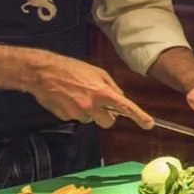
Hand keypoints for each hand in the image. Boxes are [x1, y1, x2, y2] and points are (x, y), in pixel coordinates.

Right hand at [24, 51, 154, 129]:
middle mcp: (91, 105)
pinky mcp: (66, 117)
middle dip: (107, 116)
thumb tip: (120, 98)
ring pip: (91, 120)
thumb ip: (111, 86)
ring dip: (89, 112)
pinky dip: (75, 111)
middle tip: (100, 104)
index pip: (125, 107)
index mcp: (102, 92)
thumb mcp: (96, 72)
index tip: (149, 124)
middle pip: (108, 122)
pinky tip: (68, 98)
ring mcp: (78, 113)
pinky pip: (76, 118)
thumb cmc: (71, 68)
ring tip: (78, 95)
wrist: (43, 72)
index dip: (139, 116)